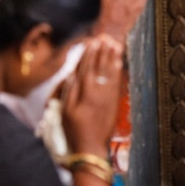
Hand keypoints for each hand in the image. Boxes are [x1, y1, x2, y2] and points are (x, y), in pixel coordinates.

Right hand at [62, 35, 123, 153]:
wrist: (91, 148)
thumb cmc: (74, 130)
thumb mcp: (65, 111)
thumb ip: (70, 91)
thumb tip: (72, 73)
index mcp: (83, 95)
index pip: (85, 70)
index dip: (88, 55)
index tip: (90, 42)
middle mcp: (97, 93)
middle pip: (99, 68)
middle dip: (101, 52)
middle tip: (104, 37)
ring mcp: (108, 97)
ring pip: (109, 73)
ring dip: (111, 57)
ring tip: (113, 43)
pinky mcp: (115, 101)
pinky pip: (116, 82)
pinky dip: (117, 70)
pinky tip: (119, 60)